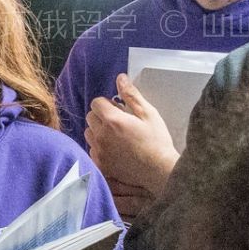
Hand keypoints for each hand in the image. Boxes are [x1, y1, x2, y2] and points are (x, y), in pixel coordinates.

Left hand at [84, 75, 179, 213]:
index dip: (108, 104)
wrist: (159, 171)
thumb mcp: (148, 114)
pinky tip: (115, 150)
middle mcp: (101, 136)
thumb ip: (131, 95)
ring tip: (116, 137)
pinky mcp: (100, 165)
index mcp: (113, 120)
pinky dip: (99, 147)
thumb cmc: (157, 141)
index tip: (120, 110)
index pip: (96, 103)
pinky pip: (92, 150)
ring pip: (89, 133)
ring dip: (98, 131)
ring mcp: (99, 152)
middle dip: (102, 116)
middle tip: (120, 122)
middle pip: (90, 117)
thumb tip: (120, 78)